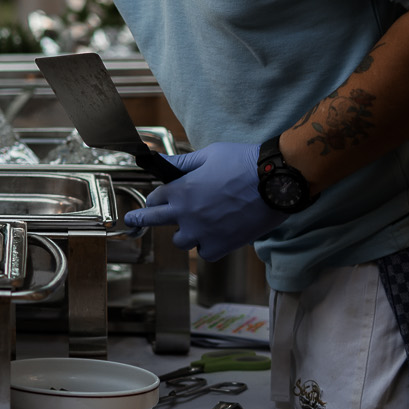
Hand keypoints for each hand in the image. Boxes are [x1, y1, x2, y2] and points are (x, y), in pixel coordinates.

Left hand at [122, 141, 284, 260]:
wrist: (275, 182)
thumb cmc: (244, 163)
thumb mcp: (209, 155)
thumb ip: (183, 161)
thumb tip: (160, 159)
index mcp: (181, 190)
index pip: (154, 199)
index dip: (155, 198)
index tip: (155, 200)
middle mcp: (186, 213)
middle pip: (152, 220)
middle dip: (139, 220)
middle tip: (132, 222)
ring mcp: (203, 232)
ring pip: (180, 242)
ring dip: (184, 234)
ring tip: (191, 228)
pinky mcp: (223, 245)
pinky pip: (205, 253)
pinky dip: (207, 247)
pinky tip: (212, 237)